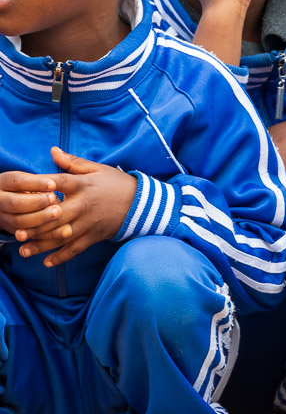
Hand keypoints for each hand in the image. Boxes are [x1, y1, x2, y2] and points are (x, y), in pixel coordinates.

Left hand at [12, 149, 136, 266]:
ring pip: (61, 236)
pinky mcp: (95, 236)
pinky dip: (62, 257)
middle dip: (33, 226)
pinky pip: (76, 249)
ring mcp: (89, 223)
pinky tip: (47, 262)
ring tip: (23, 250)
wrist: (142, 203)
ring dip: (41, 245)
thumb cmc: (116, 183)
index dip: (38, 188)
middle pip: (53, 217)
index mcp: (82, 185)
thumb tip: (52, 151)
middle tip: (15, 232)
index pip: (56, 184)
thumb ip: (73, 162)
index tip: (20, 194)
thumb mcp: (97, 169)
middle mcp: (83, 205)